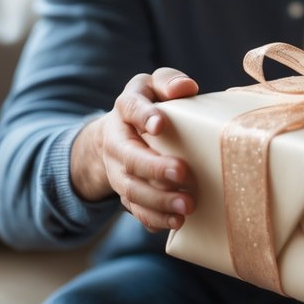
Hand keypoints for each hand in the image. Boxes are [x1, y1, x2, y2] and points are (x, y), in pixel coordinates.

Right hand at [70, 67, 198, 231]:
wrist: (119, 134)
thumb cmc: (149, 104)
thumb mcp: (154, 85)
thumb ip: (168, 81)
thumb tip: (185, 88)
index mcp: (125, 108)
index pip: (130, 108)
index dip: (143, 115)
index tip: (160, 124)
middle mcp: (117, 141)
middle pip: (130, 158)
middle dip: (155, 168)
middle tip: (182, 173)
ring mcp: (119, 170)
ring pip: (132, 189)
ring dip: (158, 200)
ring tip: (186, 206)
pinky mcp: (127, 192)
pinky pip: (135, 209)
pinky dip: (154, 218)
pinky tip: (174, 222)